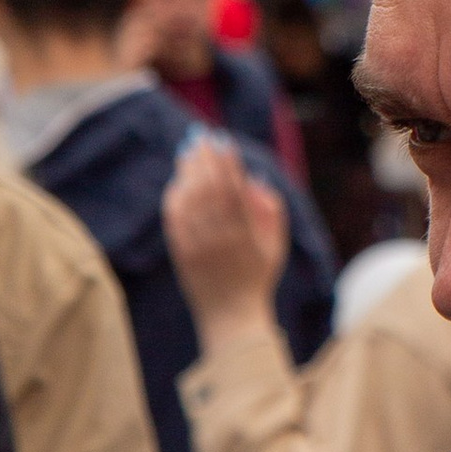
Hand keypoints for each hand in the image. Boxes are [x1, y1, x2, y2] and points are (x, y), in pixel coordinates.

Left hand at [162, 135, 288, 351]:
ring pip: (190, 201)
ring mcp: (198, 246)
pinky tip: (177, 182)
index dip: (228, 162)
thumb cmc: (258, 277)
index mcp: (246, 233)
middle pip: (209, 189)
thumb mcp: (275, 244)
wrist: (231, 316)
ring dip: (188, 172)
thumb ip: (270, 209)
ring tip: (187, 151)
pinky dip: (175, 197)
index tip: (223, 140)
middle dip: (205, 159)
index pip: (234, 189)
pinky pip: (175, 220)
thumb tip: (252, 179)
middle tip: (200, 136)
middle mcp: (220, 238)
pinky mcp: (182, 254)